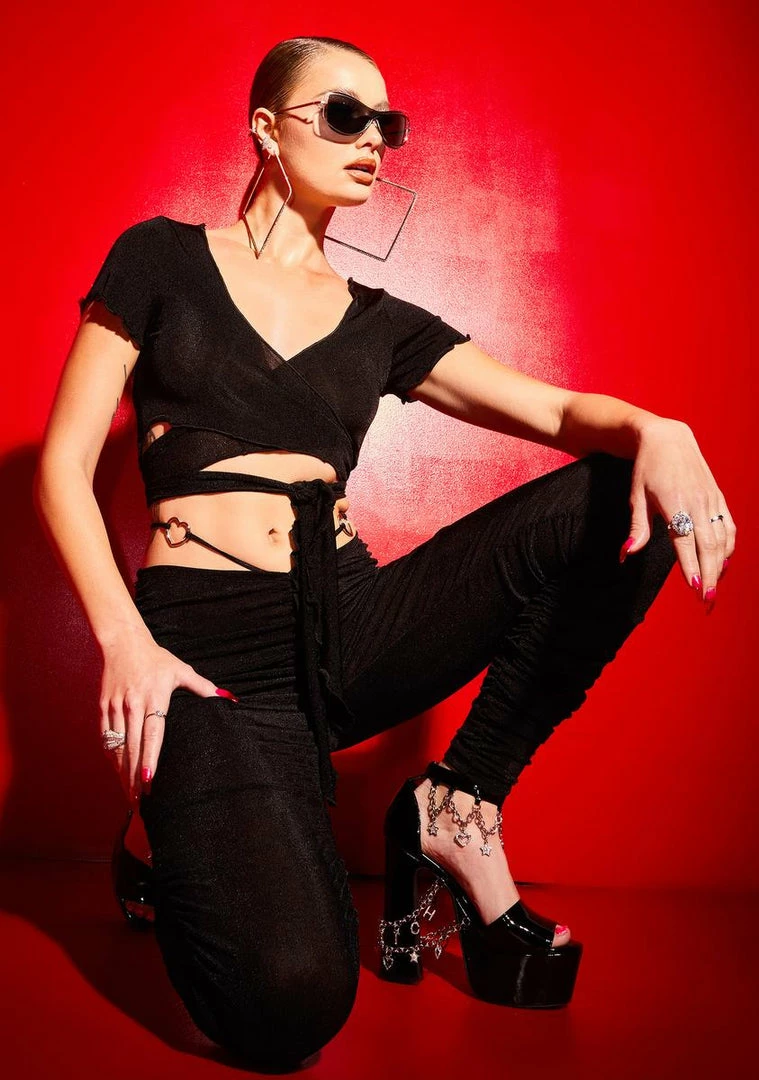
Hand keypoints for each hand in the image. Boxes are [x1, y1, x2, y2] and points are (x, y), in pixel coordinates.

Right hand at [98, 625, 238, 801]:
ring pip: (116, 745)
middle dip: (134, 775)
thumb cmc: (157, 659)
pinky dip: (111, 756)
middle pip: (132, 746)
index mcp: (154, 697)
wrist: (124, 643)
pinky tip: (117, 771)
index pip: (152, 733)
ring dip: (122, 771)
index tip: (149, 779)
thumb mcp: (182, 670)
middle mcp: (133, 704)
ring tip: (129, 794)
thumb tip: (228, 698)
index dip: (149, 757)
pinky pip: (105, 736)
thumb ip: (203, 687)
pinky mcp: (104, 706)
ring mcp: (116, 706)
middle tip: (140, 799)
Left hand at [619, 419, 735, 612]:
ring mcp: (711, 499)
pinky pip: (728, 526)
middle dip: (710, 575)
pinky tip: (723, 562)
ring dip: (720, 566)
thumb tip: (626, 555)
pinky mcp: (718, 497)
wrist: (667, 438)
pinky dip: (728, 547)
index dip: (691, 566)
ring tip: (713, 587)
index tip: (694, 588)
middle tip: (707, 601)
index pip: (685, 542)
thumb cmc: (646, 468)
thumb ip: (636, 528)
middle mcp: (697, 502)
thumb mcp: (636, 497)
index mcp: (675, 503)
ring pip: (722, 539)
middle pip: (708, 546)